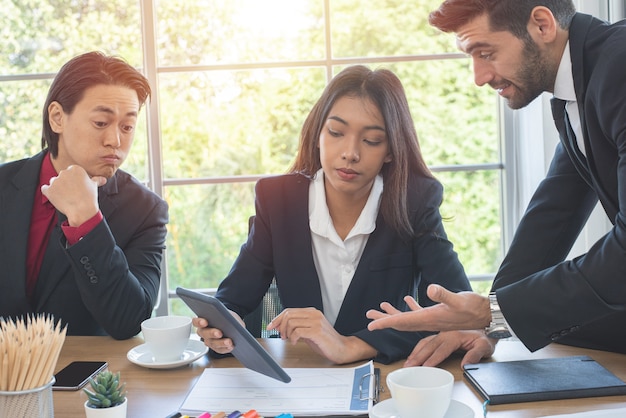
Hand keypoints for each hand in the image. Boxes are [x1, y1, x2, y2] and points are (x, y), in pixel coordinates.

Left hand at [41, 165, 106, 225]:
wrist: (82, 210)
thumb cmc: (89, 197)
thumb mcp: (94, 186)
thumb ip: (96, 180)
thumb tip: (103, 179)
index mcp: (75, 168)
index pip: (71, 172)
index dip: (74, 180)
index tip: (78, 187)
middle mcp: (64, 172)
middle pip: (62, 177)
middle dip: (66, 184)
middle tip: (72, 193)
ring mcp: (55, 181)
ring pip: (54, 183)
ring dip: (58, 188)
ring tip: (66, 197)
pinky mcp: (48, 190)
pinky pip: (45, 189)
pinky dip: (48, 193)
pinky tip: (56, 197)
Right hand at [192, 312, 244, 353]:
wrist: (236, 328)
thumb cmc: (229, 319)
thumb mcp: (227, 313)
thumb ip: (223, 314)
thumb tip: (223, 315)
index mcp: (203, 321)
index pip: (196, 322)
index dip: (199, 322)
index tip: (204, 322)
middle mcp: (204, 332)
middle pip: (204, 333)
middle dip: (212, 333)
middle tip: (219, 333)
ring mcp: (210, 341)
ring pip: (212, 343)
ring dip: (221, 342)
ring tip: (228, 341)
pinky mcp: (217, 348)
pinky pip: (220, 349)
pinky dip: (225, 348)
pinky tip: (231, 346)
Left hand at [267, 307, 375, 363]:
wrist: (342, 348)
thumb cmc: (325, 341)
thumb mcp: (308, 331)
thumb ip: (296, 326)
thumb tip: (279, 326)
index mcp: (311, 312)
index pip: (289, 311)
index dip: (277, 319)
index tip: (270, 326)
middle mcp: (313, 314)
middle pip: (288, 315)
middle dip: (280, 326)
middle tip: (281, 336)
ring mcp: (316, 322)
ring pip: (291, 322)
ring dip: (287, 333)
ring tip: (290, 340)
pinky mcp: (317, 331)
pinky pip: (297, 331)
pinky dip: (293, 338)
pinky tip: (296, 342)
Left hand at [366, 284, 490, 331]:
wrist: (487, 315)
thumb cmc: (474, 308)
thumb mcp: (459, 300)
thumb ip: (444, 295)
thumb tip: (430, 289)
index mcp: (429, 318)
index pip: (402, 322)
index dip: (386, 323)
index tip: (372, 325)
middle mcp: (428, 321)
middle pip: (401, 322)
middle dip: (384, 319)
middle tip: (369, 315)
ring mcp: (432, 319)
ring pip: (408, 318)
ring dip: (393, 314)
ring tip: (381, 307)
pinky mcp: (438, 315)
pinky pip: (419, 313)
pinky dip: (409, 307)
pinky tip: (406, 300)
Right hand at [404, 330, 495, 367]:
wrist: (487, 324)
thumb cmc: (485, 336)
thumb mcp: (485, 345)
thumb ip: (476, 354)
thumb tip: (465, 364)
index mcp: (454, 335)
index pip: (441, 350)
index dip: (432, 359)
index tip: (423, 367)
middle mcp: (445, 333)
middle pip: (428, 346)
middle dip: (417, 357)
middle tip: (408, 367)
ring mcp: (442, 333)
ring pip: (424, 342)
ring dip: (415, 352)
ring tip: (407, 362)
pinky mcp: (441, 334)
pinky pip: (426, 340)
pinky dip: (418, 348)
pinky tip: (414, 353)